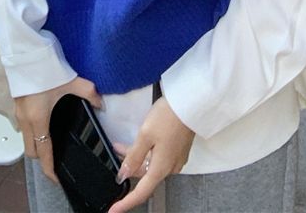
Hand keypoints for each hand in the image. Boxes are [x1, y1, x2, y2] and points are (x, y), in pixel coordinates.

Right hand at [13, 76, 103, 185]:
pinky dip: (31, 130)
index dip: (49, 169)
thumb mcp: (70, 81)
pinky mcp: (16, 103)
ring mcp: (18, 112)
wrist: (24, 51)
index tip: (56, 178)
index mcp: (38, 118)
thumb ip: (88, 93)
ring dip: (36, 144)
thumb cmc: (43, 66)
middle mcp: (25, 119)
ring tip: (51, 141)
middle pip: (31, 151)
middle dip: (42, 159)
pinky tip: (43, 121)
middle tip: (56, 160)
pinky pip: (22, 126)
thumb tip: (101, 104)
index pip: (43, 153)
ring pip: (25, 138)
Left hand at [107, 96, 194, 212]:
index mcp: (161, 168)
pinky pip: (158, 157)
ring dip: (136, 157)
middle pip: (144, 175)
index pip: (141, 192)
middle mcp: (170, 167)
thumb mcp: (145, 135)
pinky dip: (146, 152)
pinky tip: (138, 142)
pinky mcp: (178, 149)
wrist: (191, 103)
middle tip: (115, 153)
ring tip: (121, 145)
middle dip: (128, 167)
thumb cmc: (168, 117)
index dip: (126, 203)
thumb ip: (133, 156)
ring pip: (150, 164)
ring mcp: (175, 158)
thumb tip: (124, 175)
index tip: (114, 210)